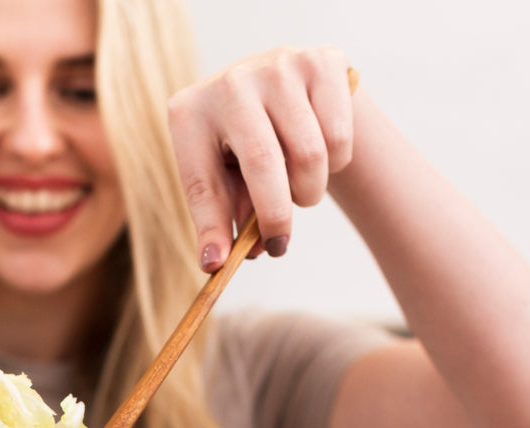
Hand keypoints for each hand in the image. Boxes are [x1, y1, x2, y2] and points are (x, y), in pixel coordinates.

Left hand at [167, 46, 354, 270]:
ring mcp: (278, 67)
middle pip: (264, 164)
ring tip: (298, 186)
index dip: (212, 228)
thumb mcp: (222, 177)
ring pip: (310, 156)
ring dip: (309, 191)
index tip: (219, 264)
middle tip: (280, 243)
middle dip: (276, 216)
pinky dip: (336, 163)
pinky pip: (339, 138)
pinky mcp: (321, 62)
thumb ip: (222, 217)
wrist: (286, 88)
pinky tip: (321, 152)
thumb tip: (218, 261)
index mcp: (190, 113)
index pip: (201, 181)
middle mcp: (231, 83)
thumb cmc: (244, 146)